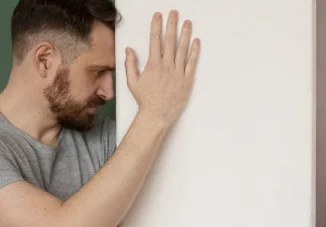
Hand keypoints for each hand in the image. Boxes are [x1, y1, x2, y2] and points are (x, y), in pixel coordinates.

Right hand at [125, 10, 200, 129]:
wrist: (157, 115)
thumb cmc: (145, 100)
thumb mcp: (132, 82)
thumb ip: (130, 64)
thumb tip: (129, 49)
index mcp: (153, 65)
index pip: (155, 40)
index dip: (157, 26)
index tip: (158, 16)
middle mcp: (166, 66)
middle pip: (170, 40)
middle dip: (172, 24)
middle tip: (174, 13)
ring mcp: (178, 72)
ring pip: (182, 49)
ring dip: (185, 34)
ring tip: (187, 22)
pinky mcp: (187, 80)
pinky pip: (192, 63)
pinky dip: (195, 52)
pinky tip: (196, 42)